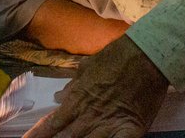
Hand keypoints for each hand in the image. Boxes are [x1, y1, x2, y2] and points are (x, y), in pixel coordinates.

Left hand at [25, 36, 168, 137]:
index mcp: (77, 99)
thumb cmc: (116, 57)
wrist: (146, 54)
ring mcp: (109, 124)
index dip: (38, 135)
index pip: (52, 123)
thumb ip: (73, 85)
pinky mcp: (130, 130)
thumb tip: (58, 97)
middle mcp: (89, 115)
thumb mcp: (88, 67)